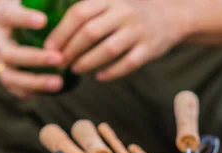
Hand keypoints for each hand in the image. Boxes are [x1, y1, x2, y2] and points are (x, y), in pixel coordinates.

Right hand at [0, 0, 67, 97]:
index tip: (43, 20)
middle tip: (60, 59)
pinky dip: (33, 92)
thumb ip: (48, 0)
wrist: (8, 27)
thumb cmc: (29, 11)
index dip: (24, 19)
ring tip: (59, 83)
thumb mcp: (34, 0)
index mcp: (3, 17)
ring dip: (35, 82)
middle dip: (35, 58)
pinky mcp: (6, 76)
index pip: (10, 17)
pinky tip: (52, 92)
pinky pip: (15, 90)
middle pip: (10, 53)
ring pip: (10, 76)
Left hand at [45, 0, 186, 80]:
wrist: (172, 16)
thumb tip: (56, 33)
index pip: (79, 13)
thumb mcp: (111, 1)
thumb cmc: (132, 11)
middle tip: (60, 62)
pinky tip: (99, 77)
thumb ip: (88, 10)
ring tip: (76, 69)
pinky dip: (111, 73)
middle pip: (90, 33)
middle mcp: (124, 12)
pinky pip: (127, 64)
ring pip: (107, 50)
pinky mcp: (150, 49)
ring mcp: (138, 31)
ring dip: (88, 62)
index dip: (61, 32)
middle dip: (71, 50)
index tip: (49, 47)